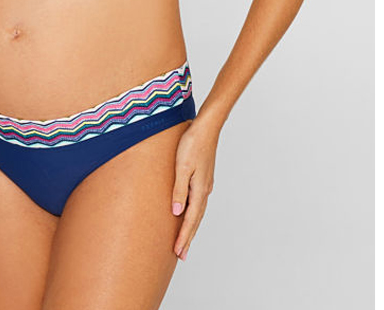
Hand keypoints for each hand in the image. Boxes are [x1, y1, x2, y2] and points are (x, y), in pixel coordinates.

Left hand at [170, 117, 219, 260]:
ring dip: (191, 227)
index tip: (178, 253)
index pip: (190, 220)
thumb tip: (176, 213)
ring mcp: (205, 184)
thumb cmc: (192, 143)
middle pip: (196, 220)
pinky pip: (198, 202)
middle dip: (188, 238)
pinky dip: (193, 214)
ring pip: (197, 212)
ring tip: (184, 241)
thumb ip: (179, 190)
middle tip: (181, 255)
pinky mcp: (203, 178)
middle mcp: (204, 190)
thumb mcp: (182, 166)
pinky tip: (188, 215)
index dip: (184, 237)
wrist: (206, 127)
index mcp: (199, 190)